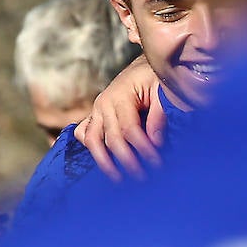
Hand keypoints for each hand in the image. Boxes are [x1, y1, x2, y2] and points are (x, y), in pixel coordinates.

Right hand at [73, 54, 167, 180]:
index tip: (157, 163)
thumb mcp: (162, 90)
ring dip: (105, 162)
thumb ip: (159, 114)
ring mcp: (96, 110)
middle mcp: (103, 104)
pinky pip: (83, 133)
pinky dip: (90, 148)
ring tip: (119, 180)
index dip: (143, 148)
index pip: (129, 129)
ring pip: (92, 140)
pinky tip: (102, 162)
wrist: (143, 66)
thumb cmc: (155, 78)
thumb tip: (155, 141)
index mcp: (120, 95)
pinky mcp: (94, 116)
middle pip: (111, 139)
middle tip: (143, 178)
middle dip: (127, 161)